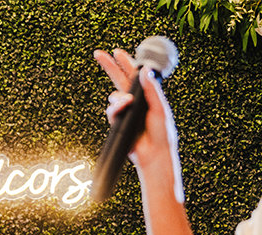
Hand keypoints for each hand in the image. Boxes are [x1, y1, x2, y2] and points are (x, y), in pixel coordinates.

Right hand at [93, 48, 179, 174]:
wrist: (155, 154)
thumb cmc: (162, 133)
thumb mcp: (160, 108)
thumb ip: (152, 89)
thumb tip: (144, 70)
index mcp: (147, 95)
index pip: (135, 75)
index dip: (126, 63)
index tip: (117, 52)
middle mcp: (135, 101)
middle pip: (119, 79)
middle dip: (109, 66)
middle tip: (98, 54)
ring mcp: (126, 111)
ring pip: (114, 96)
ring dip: (119, 97)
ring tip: (129, 102)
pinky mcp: (118, 122)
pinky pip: (112, 110)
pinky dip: (116, 108)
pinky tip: (123, 107)